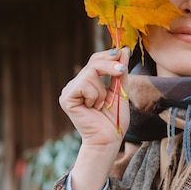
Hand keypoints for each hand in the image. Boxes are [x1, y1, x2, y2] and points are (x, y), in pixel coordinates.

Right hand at [59, 47, 130, 189]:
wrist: (108, 139)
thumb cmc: (114, 119)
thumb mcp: (120, 91)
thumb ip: (120, 72)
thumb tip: (124, 49)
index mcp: (86, 82)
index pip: (94, 61)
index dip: (107, 55)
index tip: (122, 52)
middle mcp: (75, 84)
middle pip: (92, 63)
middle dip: (110, 65)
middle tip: (122, 70)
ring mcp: (69, 91)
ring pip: (90, 73)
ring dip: (102, 90)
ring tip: (101, 104)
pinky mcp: (66, 98)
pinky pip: (84, 84)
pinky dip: (94, 95)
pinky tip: (93, 108)